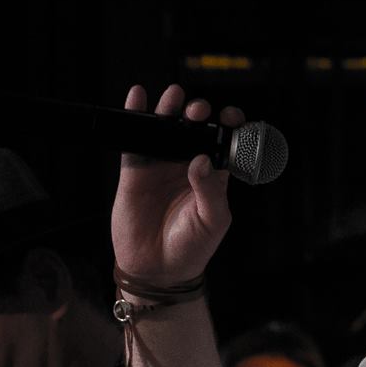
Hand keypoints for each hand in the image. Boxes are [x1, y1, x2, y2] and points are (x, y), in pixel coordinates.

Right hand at [110, 83, 243, 285]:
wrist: (157, 270)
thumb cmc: (192, 247)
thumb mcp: (212, 220)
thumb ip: (211, 190)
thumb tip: (201, 159)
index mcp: (214, 174)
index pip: (224, 140)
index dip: (229, 124)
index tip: (230, 117)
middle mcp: (187, 164)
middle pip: (194, 127)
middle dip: (198, 113)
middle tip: (197, 112)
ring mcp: (161, 166)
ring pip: (166, 128)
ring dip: (170, 108)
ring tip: (174, 97)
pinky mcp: (135, 172)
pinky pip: (135, 140)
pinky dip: (135, 116)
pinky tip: (137, 97)